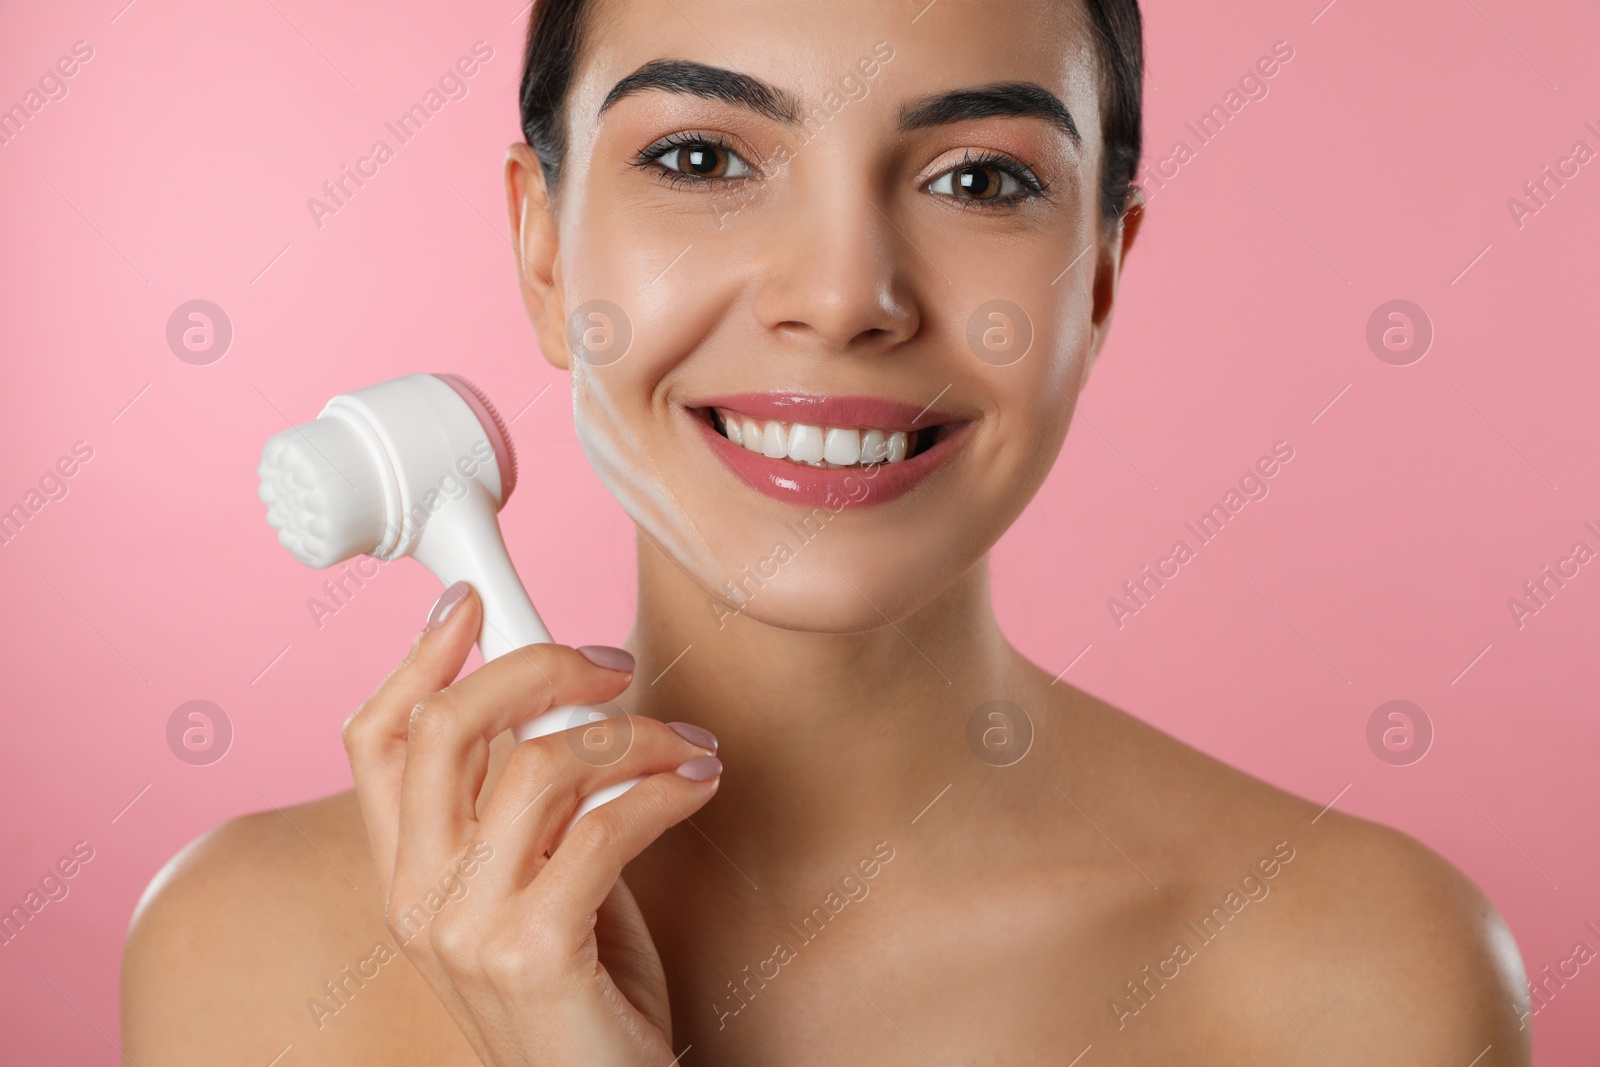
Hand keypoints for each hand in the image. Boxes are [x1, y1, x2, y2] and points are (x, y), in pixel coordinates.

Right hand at [342, 582, 721, 1065]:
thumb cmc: (582, 991)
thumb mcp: (536, 883)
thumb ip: (526, 805)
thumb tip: (561, 701)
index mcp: (406, 875)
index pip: (376, 741)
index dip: (418, 658)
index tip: (472, 601)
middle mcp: (417, 898)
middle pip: (446, 729)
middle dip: (536, 665)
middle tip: (610, 661)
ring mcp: (465, 929)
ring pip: (535, 767)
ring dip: (633, 735)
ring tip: (686, 746)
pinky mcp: (531, 952)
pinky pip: (604, 826)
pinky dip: (666, 789)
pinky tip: (698, 786)